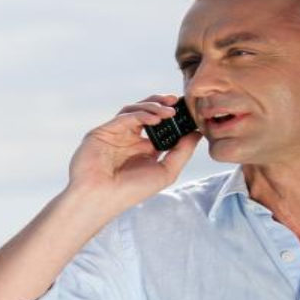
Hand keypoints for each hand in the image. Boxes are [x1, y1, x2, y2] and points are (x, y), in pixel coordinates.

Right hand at [67, 94, 201, 208]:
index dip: (173, 117)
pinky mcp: (102, 131)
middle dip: (162, 104)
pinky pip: (124, 116)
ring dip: (152, 107)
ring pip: (134, 110)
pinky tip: (155, 118)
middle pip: (146, 112)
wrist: (101, 198)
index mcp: (142, 149)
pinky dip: (141, 114)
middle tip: (177, 101)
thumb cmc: (131, 191)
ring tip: (169, 111)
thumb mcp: (166, 171)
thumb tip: (197, 133)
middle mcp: (128, 139)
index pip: (159, 125)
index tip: (187, 110)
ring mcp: (115, 134)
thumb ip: (182, 151)